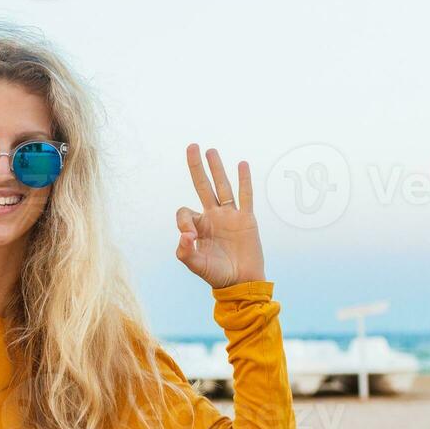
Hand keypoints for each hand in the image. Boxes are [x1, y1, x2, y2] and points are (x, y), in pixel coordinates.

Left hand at [176, 144, 265, 287]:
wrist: (241, 282)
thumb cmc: (216, 275)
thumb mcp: (195, 265)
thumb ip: (185, 252)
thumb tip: (185, 235)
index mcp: (198, 227)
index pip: (185, 212)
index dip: (183, 221)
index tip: (190, 237)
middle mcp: (212, 218)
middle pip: (202, 186)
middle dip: (196, 168)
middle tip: (191, 146)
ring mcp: (229, 216)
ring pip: (222, 187)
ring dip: (216, 168)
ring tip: (210, 150)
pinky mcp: (246, 219)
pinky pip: (245, 196)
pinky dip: (244, 180)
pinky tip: (242, 164)